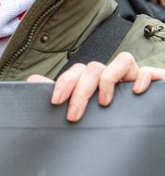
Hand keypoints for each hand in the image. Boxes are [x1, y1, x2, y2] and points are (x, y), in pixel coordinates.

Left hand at [28, 51, 164, 121]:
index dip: (64, 83)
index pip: (78, 71)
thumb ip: (60, 93)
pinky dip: (142, 78)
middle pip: (94, 68)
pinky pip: (148, 70)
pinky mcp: (154, 80)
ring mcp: (134, 76)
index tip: (56, 102)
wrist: (145, 123)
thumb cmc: (112, 113)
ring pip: (120, 60)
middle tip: (74, 114)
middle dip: (80, 90)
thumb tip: (31, 81)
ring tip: (103, 103)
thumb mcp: (82, 106)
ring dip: (108, 80)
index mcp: (96, 79)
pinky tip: (135, 91)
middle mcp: (114, 74)